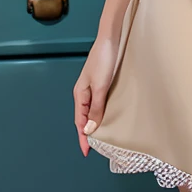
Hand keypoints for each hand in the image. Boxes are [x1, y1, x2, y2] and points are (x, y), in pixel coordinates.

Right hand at [73, 34, 119, 155]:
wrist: (111, 39)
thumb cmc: (104, 59)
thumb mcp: (100, 86)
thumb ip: (96, 107)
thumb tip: (88, 129)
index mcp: (80, 94)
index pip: (80, 121)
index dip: (83, 137)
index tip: (87, 152)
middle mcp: (84, 92)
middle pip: (83, 118)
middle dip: (86, 133)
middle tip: (93, 148)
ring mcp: (92, 87)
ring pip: (91, 111)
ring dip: (93, 123)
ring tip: (99, 137)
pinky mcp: (101, 82)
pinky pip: (98, 103)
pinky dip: (99, 113)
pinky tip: (106, 116)